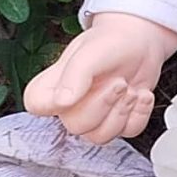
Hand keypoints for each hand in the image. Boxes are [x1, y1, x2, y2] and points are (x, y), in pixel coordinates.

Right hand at [23, 11, 176, 145]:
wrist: (141, 41)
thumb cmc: (111, 42)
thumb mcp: (90, 52)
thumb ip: (74, 75)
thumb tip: (62, 102)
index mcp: (54, 85)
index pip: (36, 105)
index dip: (55, 103)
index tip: (79, 88)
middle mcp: (71, 104)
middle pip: (77, 126)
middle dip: (104, 103)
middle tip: (118, 82)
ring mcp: (95, 115)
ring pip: (101, 136)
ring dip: (122, 111)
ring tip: (129, 87)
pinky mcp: (118, 120)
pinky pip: (127, 132)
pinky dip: (139, 113)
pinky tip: (141, 94)